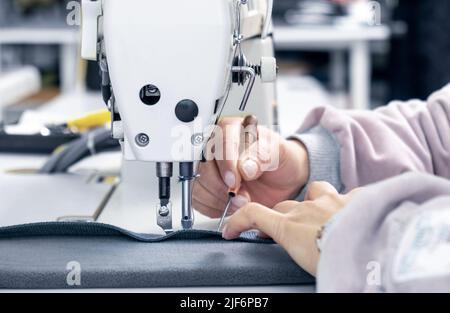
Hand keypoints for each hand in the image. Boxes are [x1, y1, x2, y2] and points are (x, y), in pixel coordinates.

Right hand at [193, 117, 308, 217]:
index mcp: (232, 129)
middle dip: (221, 187)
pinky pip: (198, 199)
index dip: (225, 163)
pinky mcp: (205, 186)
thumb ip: (263, 155)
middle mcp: (215, 146)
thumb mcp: (279, 153)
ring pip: (198, 184)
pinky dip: (213, 207)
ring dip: (217, 199)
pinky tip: (230, 206)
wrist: (283, 180)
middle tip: (241, 197)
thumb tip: (244, 167)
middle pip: (204, 165)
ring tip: (239, 203)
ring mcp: (209, 167)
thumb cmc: (280, 159)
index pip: (220, 141)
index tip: (234, 181)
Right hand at [222, 182, 360, 275]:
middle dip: (280, 217)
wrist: (371, 251)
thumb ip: (291, 248)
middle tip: (284, 234)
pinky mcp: (355, 199)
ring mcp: (332, 201)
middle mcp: (307, 208)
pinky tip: (353, 212)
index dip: (238, 221)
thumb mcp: (302, 261)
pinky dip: (347, 203)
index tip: (230, 230)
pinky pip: (349, 195)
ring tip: (319, 214)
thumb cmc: (336, 262)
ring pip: (315, 190)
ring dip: (313, 200)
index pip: (254, 215)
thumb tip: (293, 253)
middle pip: (283, 206)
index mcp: (290, 226)